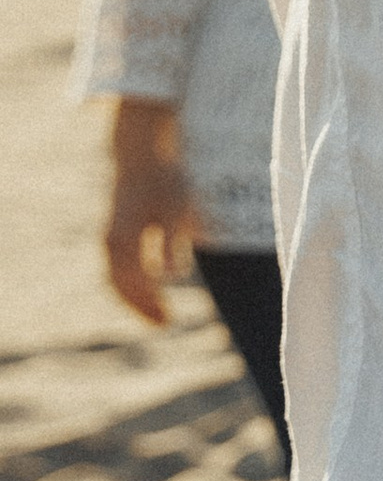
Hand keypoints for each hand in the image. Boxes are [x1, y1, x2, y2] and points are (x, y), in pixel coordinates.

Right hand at [103, 96, 200, 326]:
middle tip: (165, 323)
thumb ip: (172, 240)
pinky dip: (129, 286)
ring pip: (115, 280)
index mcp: (124, 237)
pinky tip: (149, 292)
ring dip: (133, 299)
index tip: (168, 319)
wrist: (141, 156)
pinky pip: (116, 270)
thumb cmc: (163, 180)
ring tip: (157, 315)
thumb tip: (173, 274)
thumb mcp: (175, 207)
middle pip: (120, 285)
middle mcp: (110, 242)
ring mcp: (109, 239)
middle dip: (140, 307)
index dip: (149, 303)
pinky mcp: (113, 236)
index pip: (134, 281)